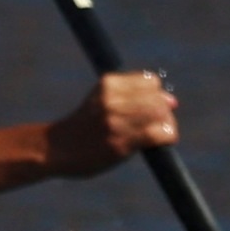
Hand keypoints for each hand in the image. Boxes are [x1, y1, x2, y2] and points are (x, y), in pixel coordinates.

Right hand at [46, 71, 177, 177]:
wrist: (56, 149)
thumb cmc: (84, 127)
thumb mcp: (102, 100)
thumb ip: (133, 97)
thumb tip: (173, 101)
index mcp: (108, 83)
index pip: (150, 81)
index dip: (156, 95)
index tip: (150, 108)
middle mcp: (112, 99)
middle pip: (158, 98)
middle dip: (164, 111)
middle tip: (156, 125)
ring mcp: (116, 120)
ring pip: (160, 114)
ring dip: (166, 125)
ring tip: (157, 135)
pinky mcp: (121, 142)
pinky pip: (158, 133)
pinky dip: (167, 137)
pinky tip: (160, 143)